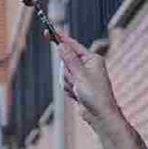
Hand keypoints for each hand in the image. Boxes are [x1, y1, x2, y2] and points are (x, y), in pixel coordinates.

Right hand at [56, 32, 145, 148]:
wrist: (100, 116)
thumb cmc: (95, 95)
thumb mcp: (80, 75)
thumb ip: (69, 60)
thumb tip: (61, 45)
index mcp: (92, 59)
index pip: (73, 45)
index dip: (60, 39)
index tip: (48, 32)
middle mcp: (88, 65)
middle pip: (65, 62)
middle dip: (66, 73)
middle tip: (75, 82)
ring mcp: (83, 76)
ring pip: (64, 74)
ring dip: (67, 83)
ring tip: (78, 91)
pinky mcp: (79, 85)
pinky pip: (65, 84)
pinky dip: (68, 90)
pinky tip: (77, 96)